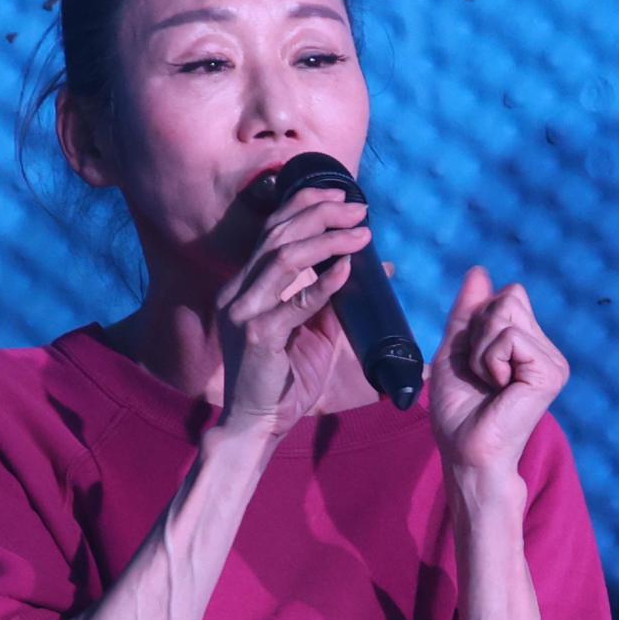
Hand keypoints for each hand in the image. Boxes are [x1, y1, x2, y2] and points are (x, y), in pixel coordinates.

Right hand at [214, 186, 370, 437]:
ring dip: (327, 239)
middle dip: (321, 213)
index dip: (305, 204)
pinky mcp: (257, 337)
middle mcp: (238, 290)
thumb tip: (379, 269)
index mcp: (247, 284)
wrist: (258, 425)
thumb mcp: (316, 331)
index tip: (343, 194)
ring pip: (284, 258)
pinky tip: (347, 269)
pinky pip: (294, 303)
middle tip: (359, 208)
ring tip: (363, 233)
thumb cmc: (286, 379)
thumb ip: (337, 298)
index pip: (272, 230)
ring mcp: (243, 312)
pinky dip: (323, 284)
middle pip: (278, 235)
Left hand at [430, 267, 568, 480]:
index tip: (476, 362)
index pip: (508, 295)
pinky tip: (499, 388)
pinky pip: (510, 336)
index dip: (479, 321)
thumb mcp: (456, 350)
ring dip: (483, 349)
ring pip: (507, 313)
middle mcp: (546, 351)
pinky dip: (491, 359)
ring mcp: (553, 362)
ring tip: (490, 383)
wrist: (466, 450)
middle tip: (482, 373)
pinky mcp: (551, 373)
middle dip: (480, 332)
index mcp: (530, 345)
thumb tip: (480, 271)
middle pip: (509, 298)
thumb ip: (468, 312)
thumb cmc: (459, 411)